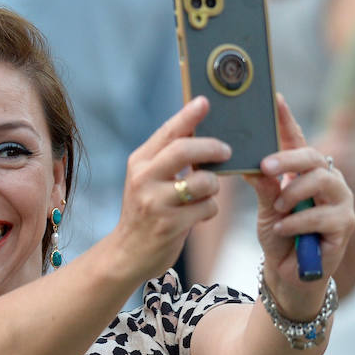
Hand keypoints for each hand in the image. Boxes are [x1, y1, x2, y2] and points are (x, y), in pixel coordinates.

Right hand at [106, 96, 229, 283]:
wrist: (127, 253)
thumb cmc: (146, 211)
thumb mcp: (147, 179)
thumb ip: (168, 157)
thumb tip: (197, 129)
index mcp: (139, 162)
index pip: (168, 132)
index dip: (189, 115)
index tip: (205, 102)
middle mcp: (143, 178)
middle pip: (185, 149)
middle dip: (212, 147)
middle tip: (227, 151)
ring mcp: (155, 202)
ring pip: (203, 181)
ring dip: (213, 187)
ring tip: (205, 194)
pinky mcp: (169, 224)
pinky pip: (207, 208)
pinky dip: (209, 210)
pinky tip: (198, 215)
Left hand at [248, 95, 354, 315]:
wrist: (287, 273)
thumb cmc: (279, 234)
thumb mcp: (264, 207)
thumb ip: (263, 184)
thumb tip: (250, 161)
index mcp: (307, 171)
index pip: (297, 140)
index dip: (287, 120)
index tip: (274, 98)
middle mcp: (329, 180)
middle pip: (312, 157)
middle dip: (288, 159)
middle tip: (264, 165)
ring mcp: (341, 202)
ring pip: (321, 182)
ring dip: (293, 193)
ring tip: (276, 208)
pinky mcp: (345, 225)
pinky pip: (321, 215)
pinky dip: (297, 222)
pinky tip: (283, 229)